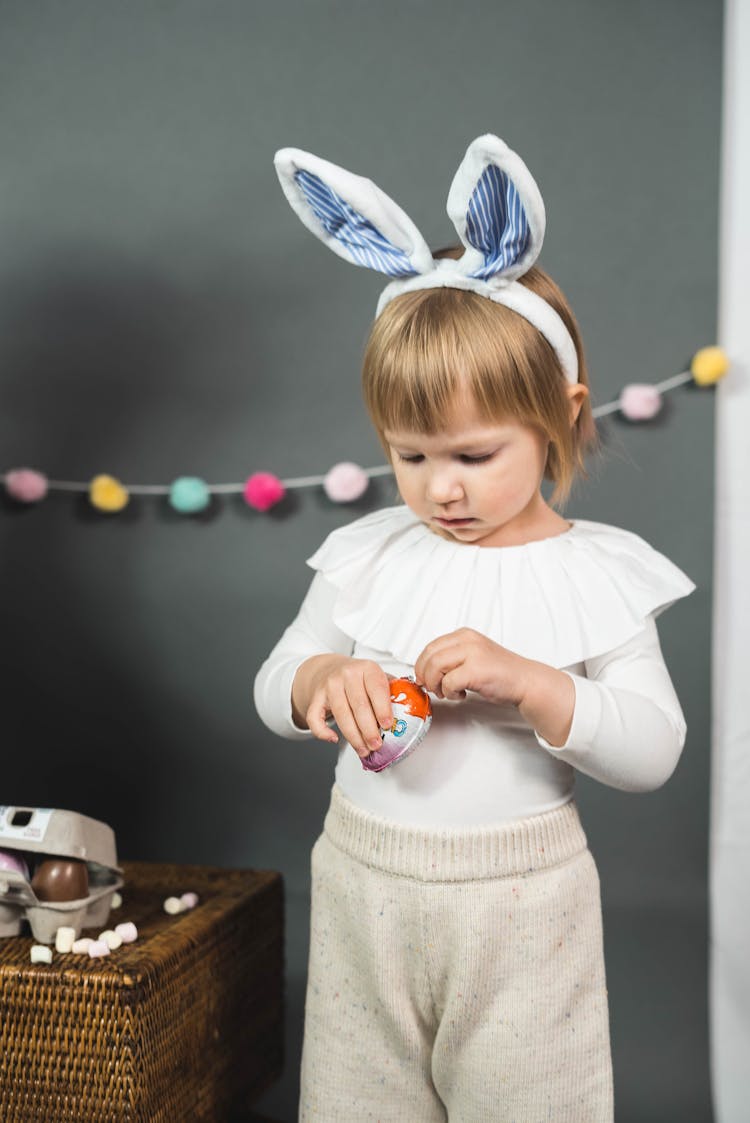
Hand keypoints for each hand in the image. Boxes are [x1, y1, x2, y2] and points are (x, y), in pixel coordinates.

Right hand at [292, 655, 393, 758]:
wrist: (330, 668)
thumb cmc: (359, 678)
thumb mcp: (376, 676)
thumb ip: (392, 689)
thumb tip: (412, 708)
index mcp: (367, 668)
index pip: (377, 689)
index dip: (383, 708)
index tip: (388, 725)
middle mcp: (348, 674)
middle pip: (359, 705)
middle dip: (369, 729)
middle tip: (377, 744)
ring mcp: (330, 685)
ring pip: (341, 714)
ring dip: (353, 736)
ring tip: (363, 749)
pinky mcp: (316, 697)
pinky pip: (315, 717)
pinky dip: (322, 731)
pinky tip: (334, 739)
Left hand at [415, 628, 575, 745]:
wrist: (525, 680)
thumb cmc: (500, 672)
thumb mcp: (473, 655)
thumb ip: (452, 658)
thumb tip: (426, 671)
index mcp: (464, 635)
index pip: (430, 647)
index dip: (422, 665)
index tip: (424, 678)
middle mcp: (467, 640)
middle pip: (429, 656)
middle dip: (426, 676)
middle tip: (433, 688)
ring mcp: (472, 654)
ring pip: (435, 668)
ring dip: (436, 685)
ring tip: (448, 692)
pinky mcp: (476, 670)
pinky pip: (449, 682)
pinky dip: (450, 693)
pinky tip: (461, 695)